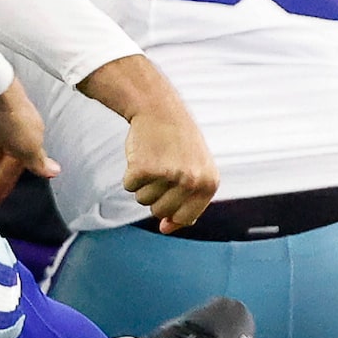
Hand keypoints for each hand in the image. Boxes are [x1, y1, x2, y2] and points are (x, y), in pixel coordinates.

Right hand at [75, 57, 216, 230]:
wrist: (159, 108)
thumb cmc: (177, 142)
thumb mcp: (195, 170)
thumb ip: (188, 201)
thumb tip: (166, 228)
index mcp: (209, 183)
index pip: (185, 218)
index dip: (172, 212)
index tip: (167, 195)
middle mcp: (192, 180)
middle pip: (161, 211)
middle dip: (155, 195)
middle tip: (160, 169)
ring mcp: (168, 174)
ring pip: (143, 200)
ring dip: (143, 184)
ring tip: (153, 159)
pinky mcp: (144, 168)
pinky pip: (129, 186)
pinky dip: (130, 173)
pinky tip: (141, 155)